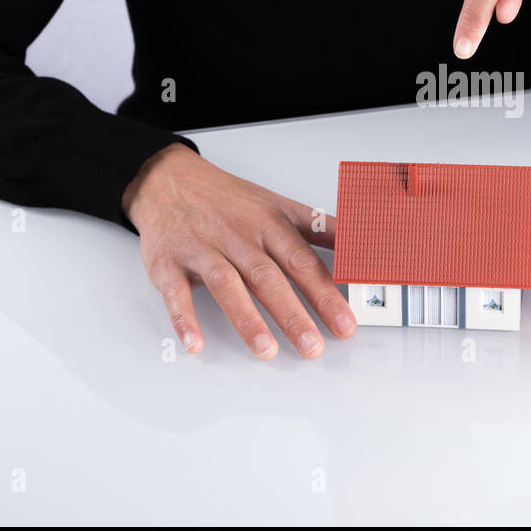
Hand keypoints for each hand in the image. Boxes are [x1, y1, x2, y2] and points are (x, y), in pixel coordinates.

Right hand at [122, 143, 354, 358]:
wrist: (169, 180)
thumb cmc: (229, 200)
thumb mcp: (279, 206)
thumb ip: (320, 229)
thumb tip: (361, 245)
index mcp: (270, 224)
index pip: (303, 262)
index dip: (326, 294)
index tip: (345, 323)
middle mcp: (239, 237)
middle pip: (269, 277)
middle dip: (293, 314)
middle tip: (313, 346)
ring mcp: (202, 249)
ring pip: (227, 285)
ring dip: (247, 319)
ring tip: (267, 350)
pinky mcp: (168, 262)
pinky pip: (176, 292)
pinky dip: (184, 318)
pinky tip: (196, 342)